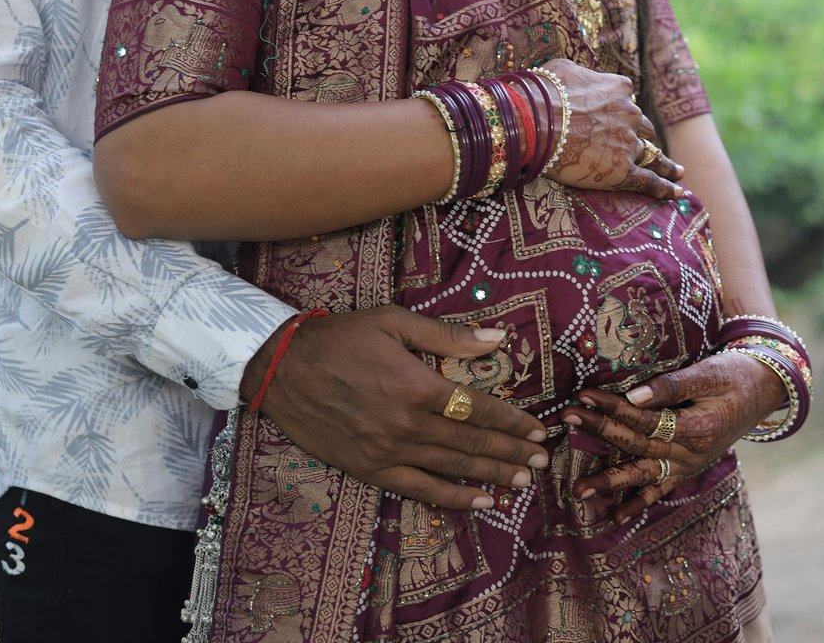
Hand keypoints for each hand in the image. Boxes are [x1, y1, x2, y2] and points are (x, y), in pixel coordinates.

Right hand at [241, 306, 548, 511]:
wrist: (280, 368)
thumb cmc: (339, 338)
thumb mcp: (393, 321)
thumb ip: (448, 336)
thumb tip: (497, 339)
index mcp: (418, 386)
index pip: (479, 409)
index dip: (512, 421)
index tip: (538, 429)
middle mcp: (409, 424)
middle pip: (473, 443)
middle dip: (511, 452)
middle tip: (543, 461)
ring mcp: (389, 452)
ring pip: (453, 468)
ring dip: (492, 475)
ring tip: (523, 481)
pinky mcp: (370, 469)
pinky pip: (420, 490)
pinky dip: (453, 498)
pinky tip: (481, 502)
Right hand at [537, 59, 684, 200]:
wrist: (533, 121)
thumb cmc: (542, 93)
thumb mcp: (564, 70)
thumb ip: (581, 76)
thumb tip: (576, 78)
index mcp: (619, 89)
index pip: (628, 101)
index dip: (622, 111)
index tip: (615, 118)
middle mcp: (630, 114)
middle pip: (643, 129)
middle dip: (643, 137)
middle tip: (645, 147)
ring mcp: (628, 143)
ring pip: (653, 155)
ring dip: (664, 163)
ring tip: (676, 172)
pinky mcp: (623, 171)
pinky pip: (650, 181)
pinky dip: (665, 188)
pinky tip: (677, 193)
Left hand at [562, 350, 785, 523]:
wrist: (766, 389)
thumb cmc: (736, 375)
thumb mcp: (708, 373)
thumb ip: (670, 387)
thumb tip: (631, 398)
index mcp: (697, 428)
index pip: (644, 419)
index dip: (612, 408)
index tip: (583, 395)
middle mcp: (692, 454)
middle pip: (637, 445)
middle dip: (599, 432)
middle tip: (567, 419)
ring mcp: (690, 465)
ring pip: (644, 476)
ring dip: (611, 483)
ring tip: (578, 492)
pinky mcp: (689, 469)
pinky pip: (662, 491)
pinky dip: (640, 505)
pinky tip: (617, 518)